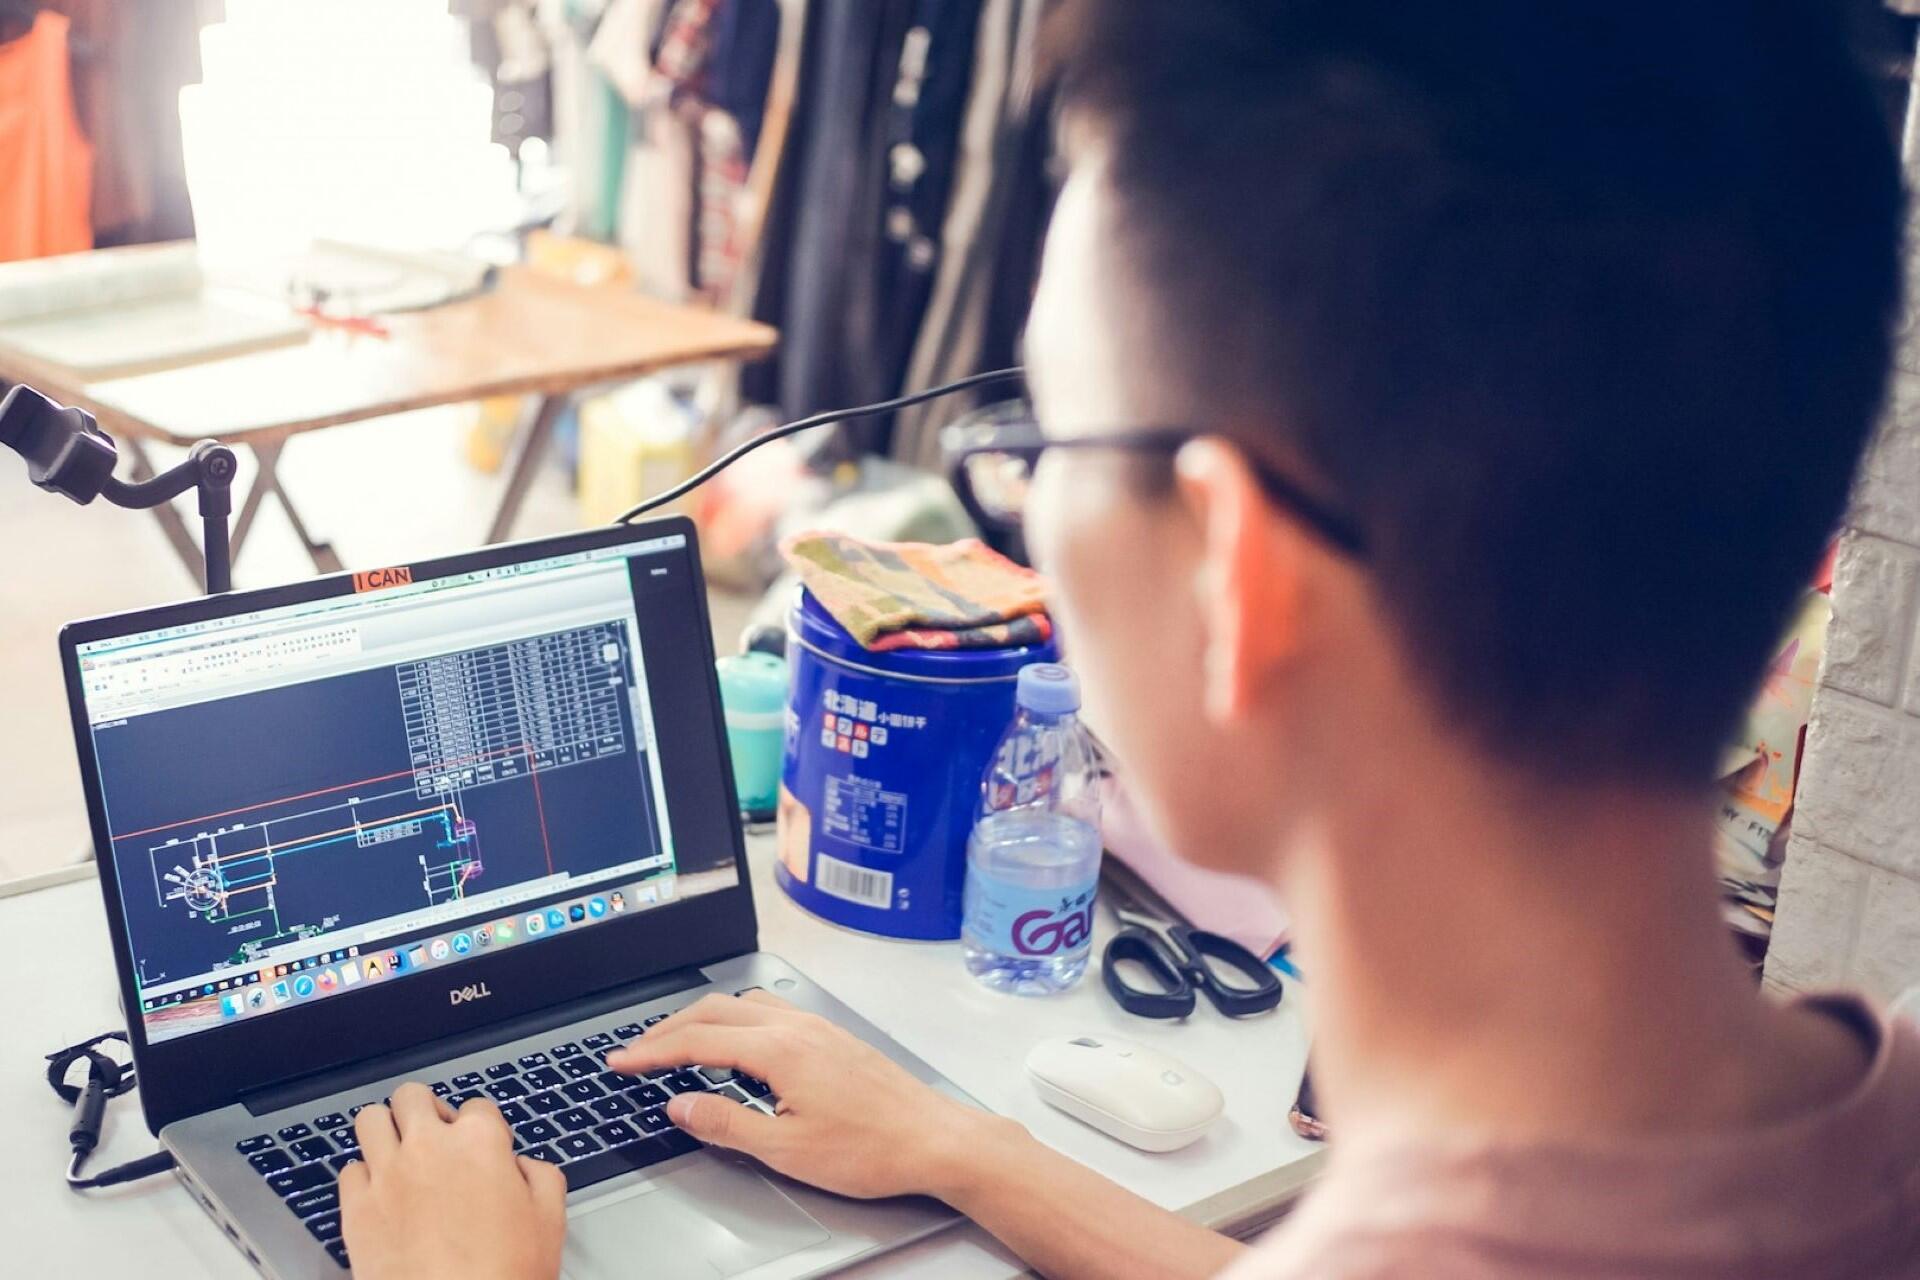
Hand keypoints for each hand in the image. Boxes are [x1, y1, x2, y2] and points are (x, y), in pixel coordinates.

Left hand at [340, 1082, 566, 1279]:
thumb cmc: (504, 1276)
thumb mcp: (550, 1219)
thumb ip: (539, 1176)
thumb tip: (522, 1166)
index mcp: (479, 1142)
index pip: (476, 1106)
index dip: (483, 1130)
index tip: (483, 1151)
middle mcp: (427, 1147)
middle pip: (412, 1096)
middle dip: (425, 1112)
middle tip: (436, 1139)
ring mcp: (386, 1176)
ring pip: (369, 1119)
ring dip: (386, 1131)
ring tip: (400, 1156)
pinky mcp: (356, 1209)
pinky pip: (349, 1171)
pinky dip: (364, 1177)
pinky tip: (382, 1195)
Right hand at [607, 990, 998, 1200]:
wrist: (935, 1139)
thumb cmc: (871, 1148)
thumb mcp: (786, 1150)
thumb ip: (726, 1124)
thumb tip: (681, 1106)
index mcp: (780, 1050)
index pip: (698, 1039)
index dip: (652, 1051)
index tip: (621, 1060)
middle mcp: (798, 1027)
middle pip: (716, 1011)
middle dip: (669, 1028)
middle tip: (638, 1051)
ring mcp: (818, 1028)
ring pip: (745, 1006)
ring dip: (704, 1019)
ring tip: (678, 1044)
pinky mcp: (833, 1037)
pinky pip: (771, 1013)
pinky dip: (736, 1021)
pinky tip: (736, 1047)